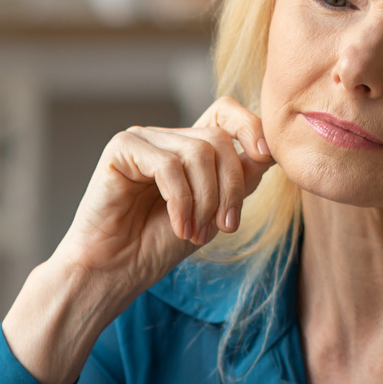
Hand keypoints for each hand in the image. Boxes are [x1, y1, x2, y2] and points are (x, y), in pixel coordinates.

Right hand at [3, 98, 274, 383]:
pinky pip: (169, 166)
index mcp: (188, 148)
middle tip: (224, 227)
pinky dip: (181, 201)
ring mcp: (143, 140)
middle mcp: (166, 139)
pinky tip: (178, 226)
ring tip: (193, 232)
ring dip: (205, 201)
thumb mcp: (213, 214)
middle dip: (230, 187)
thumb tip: (269, 153)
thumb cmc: (156, 247)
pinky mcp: (122, 148)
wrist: (113, 271)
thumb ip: (239, 181)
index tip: (265, 158)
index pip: (226, 112)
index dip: (251, 126)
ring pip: (198, 152)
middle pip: (218, 139)